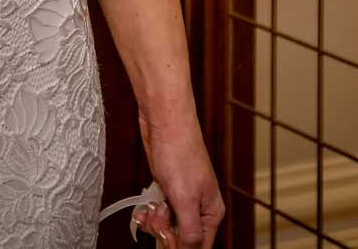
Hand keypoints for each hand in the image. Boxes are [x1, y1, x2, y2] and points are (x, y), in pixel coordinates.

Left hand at [134, 105, 223, 246]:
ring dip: (155, 221)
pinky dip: (149, 211)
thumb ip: (190, 230)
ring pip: (167, 226)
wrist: (164, 122)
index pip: (200, 246)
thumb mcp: (185, 199)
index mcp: (211, 213)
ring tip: (152, 205)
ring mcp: (182, 198)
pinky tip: (146, 204)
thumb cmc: (178, 152)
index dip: (180, 246)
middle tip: (159, 215)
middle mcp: (199, 208)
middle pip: (181, 238)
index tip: (166, 240)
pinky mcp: (167, 189)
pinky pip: (158, 212)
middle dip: (164, 231)